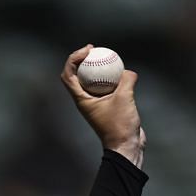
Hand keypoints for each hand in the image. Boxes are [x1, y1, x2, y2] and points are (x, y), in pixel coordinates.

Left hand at [60, 46, 144, 166]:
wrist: (126, 146)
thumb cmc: (120, 125)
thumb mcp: (125, 98)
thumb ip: (126, 80)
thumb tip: (128, 71)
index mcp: (81, 99)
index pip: (68, 75)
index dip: (73, 58)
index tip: (88, 51)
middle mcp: (85, 101)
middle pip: (76, 75)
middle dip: (82, 59)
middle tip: (94, 49)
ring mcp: (96, 104)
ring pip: (92, 81)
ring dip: (97, 68)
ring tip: (107, 57)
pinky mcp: (108, 106)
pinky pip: (106, 87)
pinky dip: (111, 78)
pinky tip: (122, 73)